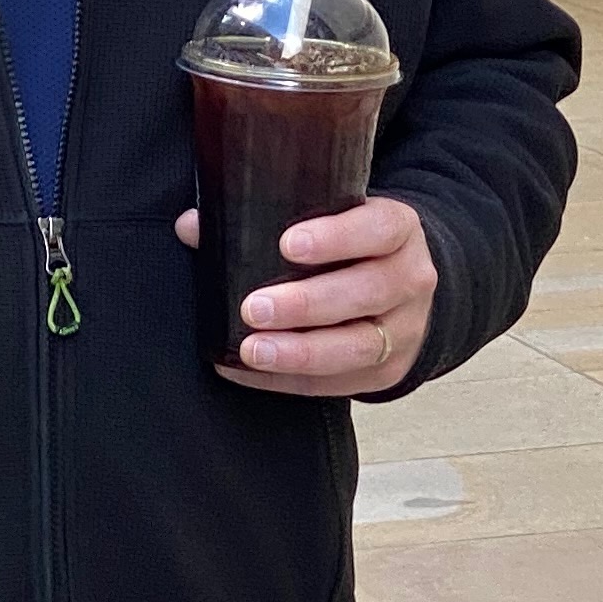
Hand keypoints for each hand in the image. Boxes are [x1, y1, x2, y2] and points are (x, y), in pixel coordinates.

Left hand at [177, 193, 436, 395]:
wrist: (401, 287)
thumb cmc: (351, 247)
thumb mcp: (329, 220)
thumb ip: (267, 218)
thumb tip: (191, 226)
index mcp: (399, 230)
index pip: (378, 230)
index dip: (337, 237)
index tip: (289, 244)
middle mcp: (411, 280)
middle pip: (367, 292)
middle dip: (308, 303)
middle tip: (255, 307)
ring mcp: (403, 331)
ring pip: (359, 346)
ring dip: (301, 351)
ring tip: (253, 349)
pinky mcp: (386, 371)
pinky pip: (337, 383)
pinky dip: (286, 379)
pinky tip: (243, 369)